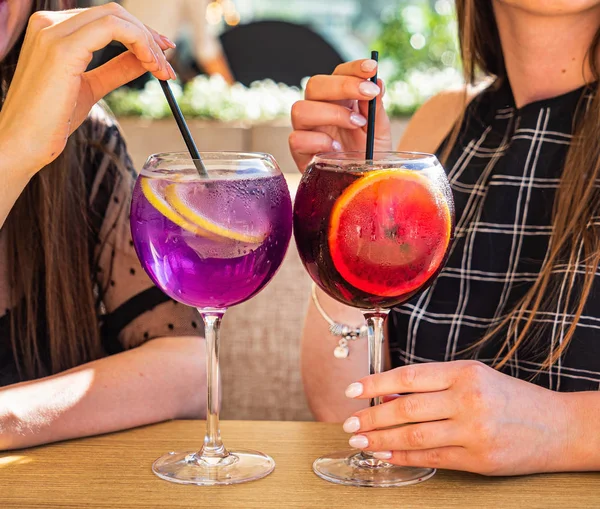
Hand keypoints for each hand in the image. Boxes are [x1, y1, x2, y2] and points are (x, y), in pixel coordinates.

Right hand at [0, 3, 175, 175]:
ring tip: (162, 70)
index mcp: (52, 30)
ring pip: (116, 17)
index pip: (105, 18)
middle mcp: (49, 23)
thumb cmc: (50, 120)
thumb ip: (115, 70)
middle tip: (167, 62)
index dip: (139, 34)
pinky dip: (140, 44)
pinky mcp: (63, 49)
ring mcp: (53, 33)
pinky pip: (113, 30)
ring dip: (147, 42)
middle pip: (113, 13)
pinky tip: (150, 65)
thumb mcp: (90, 87)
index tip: (161, 54)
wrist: (24, 142)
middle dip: (148, 36)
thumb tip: (143, 60)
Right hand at [289, 58, 391, 171]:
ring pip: (300, 109)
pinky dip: (318, 141)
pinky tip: (336, 149)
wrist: (364, 187)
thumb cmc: (371, 156)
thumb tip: (378, 81)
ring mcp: (307, 132)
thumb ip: (376, 108)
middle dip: (342, 85)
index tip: (371, 68)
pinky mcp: (300, 154)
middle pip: (314, 85)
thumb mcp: (380, 131)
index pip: (338, 73)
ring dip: (331, 113)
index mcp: (339, 100)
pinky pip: (297, 139)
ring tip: (357, 124)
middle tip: (368, 93)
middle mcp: (319, 111)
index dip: (352, 68)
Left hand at [342, 361, 570, 475]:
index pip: (408, 376)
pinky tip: (386, 455)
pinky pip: (432, 458)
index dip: (375, 382)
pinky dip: (404, 457)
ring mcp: (473, 431)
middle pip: (406, 408)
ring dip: (381, 439)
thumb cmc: (510, 398)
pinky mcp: (479, 459)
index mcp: (464, 373)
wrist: (558, 426)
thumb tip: (389, 395)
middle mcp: (467, 399)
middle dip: (371, 416)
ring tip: (360, 440)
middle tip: (349, 422)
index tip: (352, 389)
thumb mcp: (474, 378)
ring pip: (414, 435)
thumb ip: (434, 385)